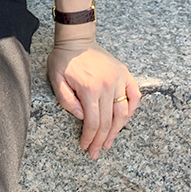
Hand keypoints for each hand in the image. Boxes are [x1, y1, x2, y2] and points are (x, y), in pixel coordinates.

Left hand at [46, 40, 140, 158]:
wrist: (77, 39)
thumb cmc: (63, 59)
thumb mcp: (55, 78)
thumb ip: (66, 100)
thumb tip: (82, 117)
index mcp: (89, 88)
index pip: (93, 122)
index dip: (90, 138)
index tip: (86, 147)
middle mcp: (107, 85)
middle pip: (107, 121)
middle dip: (101, 140)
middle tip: (96, 152)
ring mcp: (118, 79)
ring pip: (123, 112)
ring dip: (117, 131)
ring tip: (109, 142)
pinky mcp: (125, 73)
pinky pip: (135, 95)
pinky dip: (132, 109)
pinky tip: (124, 120)